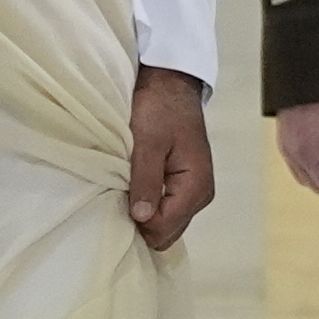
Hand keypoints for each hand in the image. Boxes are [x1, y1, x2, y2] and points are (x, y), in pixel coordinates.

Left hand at [127, 67, 213, 250]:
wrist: (171, 85)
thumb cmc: (160, 109)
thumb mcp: (148, 143)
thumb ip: (147, 181)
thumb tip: (142, 218)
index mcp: (196, 187)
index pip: (164, 227)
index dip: (138, 220)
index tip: (118, 199)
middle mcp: (200, 196)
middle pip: (167, 233)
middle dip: (142, 221)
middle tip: (120, 195)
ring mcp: (194, 193)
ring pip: (166, 224)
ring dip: (145, 213)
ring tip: (127, 190)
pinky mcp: (185, 187)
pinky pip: (166, 211)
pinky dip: (149, 206)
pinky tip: (135, 188)